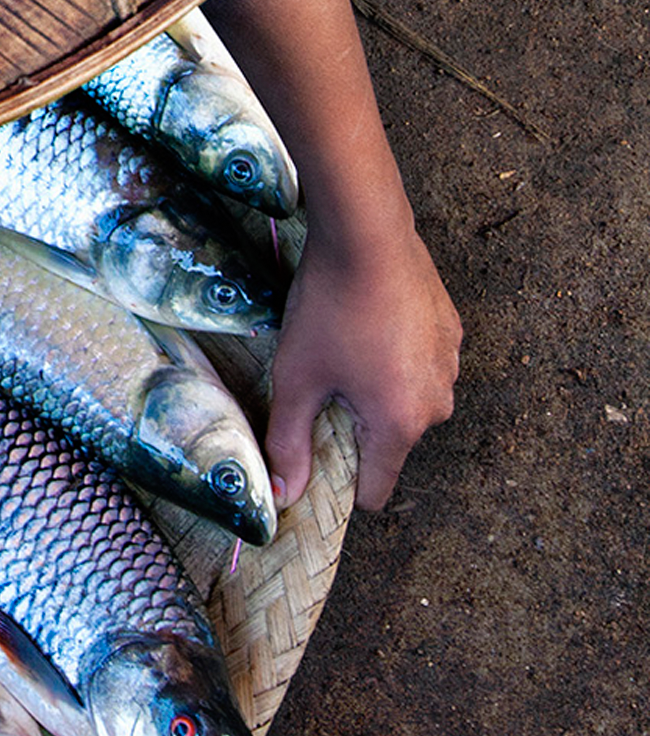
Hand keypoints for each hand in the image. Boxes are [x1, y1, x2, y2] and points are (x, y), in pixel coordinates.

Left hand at [263, 219, 460, 513]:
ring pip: (405, 403)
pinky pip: (419, 368)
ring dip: (375, 390)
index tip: (314, 456)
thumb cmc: (329, 309)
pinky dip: (394, 360)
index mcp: (401, 424)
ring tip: (345, 349)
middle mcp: (438, 403)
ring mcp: (451, 367)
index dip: (341, 482)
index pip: (376, 488)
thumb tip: (283, 497)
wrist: (368, 238)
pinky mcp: (452, 335)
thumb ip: (288, 444)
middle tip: (322, 381)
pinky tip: (369, 327)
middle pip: (388, 442)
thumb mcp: (296, 379)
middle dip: (354, 425)